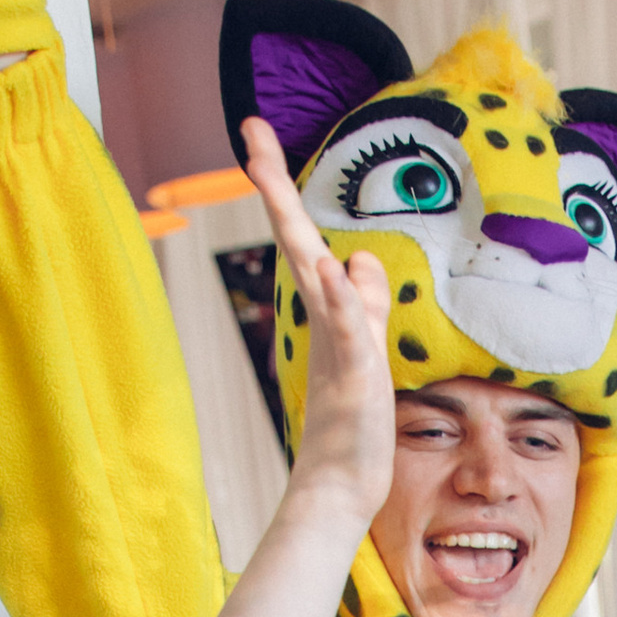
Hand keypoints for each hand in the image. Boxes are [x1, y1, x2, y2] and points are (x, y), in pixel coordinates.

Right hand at [243, 119, 394, 528]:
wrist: (342, 484)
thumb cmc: (352, 424)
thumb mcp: (367, 351)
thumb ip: (363, 305)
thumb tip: (354, 257)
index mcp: (328, 312)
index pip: (304, 239)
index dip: (283, 191)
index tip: (258, 140)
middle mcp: (324, 320)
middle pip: (296, 240)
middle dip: (275, 186)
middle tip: (250, 132)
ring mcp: (336, 348)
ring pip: (315, 276)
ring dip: (295, 226)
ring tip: (268, 172)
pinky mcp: (354, 380)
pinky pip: (347, 332)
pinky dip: (338, 299)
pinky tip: (330, 266)